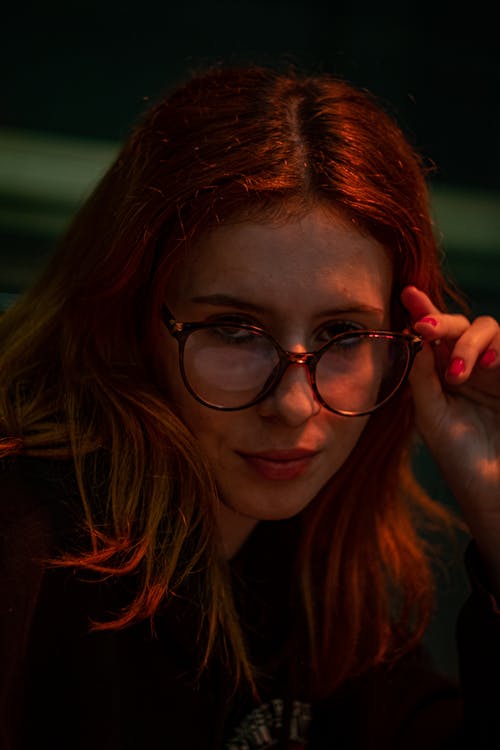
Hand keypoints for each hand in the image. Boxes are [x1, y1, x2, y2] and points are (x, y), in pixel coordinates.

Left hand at [401, 285, 499, 586]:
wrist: (496, 495)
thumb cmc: (462, 461)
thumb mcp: (433, 420)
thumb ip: (424, 381)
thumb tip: (416, 340)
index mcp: (442, 377)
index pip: (431, 339)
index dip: (422, 312)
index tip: (407, 293)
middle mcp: (470, 367)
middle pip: (459, 327)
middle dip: (443, 323)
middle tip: (425, 330)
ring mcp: (497, 371)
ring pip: (488, 330)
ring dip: (470, 343)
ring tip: (459, 373)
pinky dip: (497, 350)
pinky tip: (487, 366)